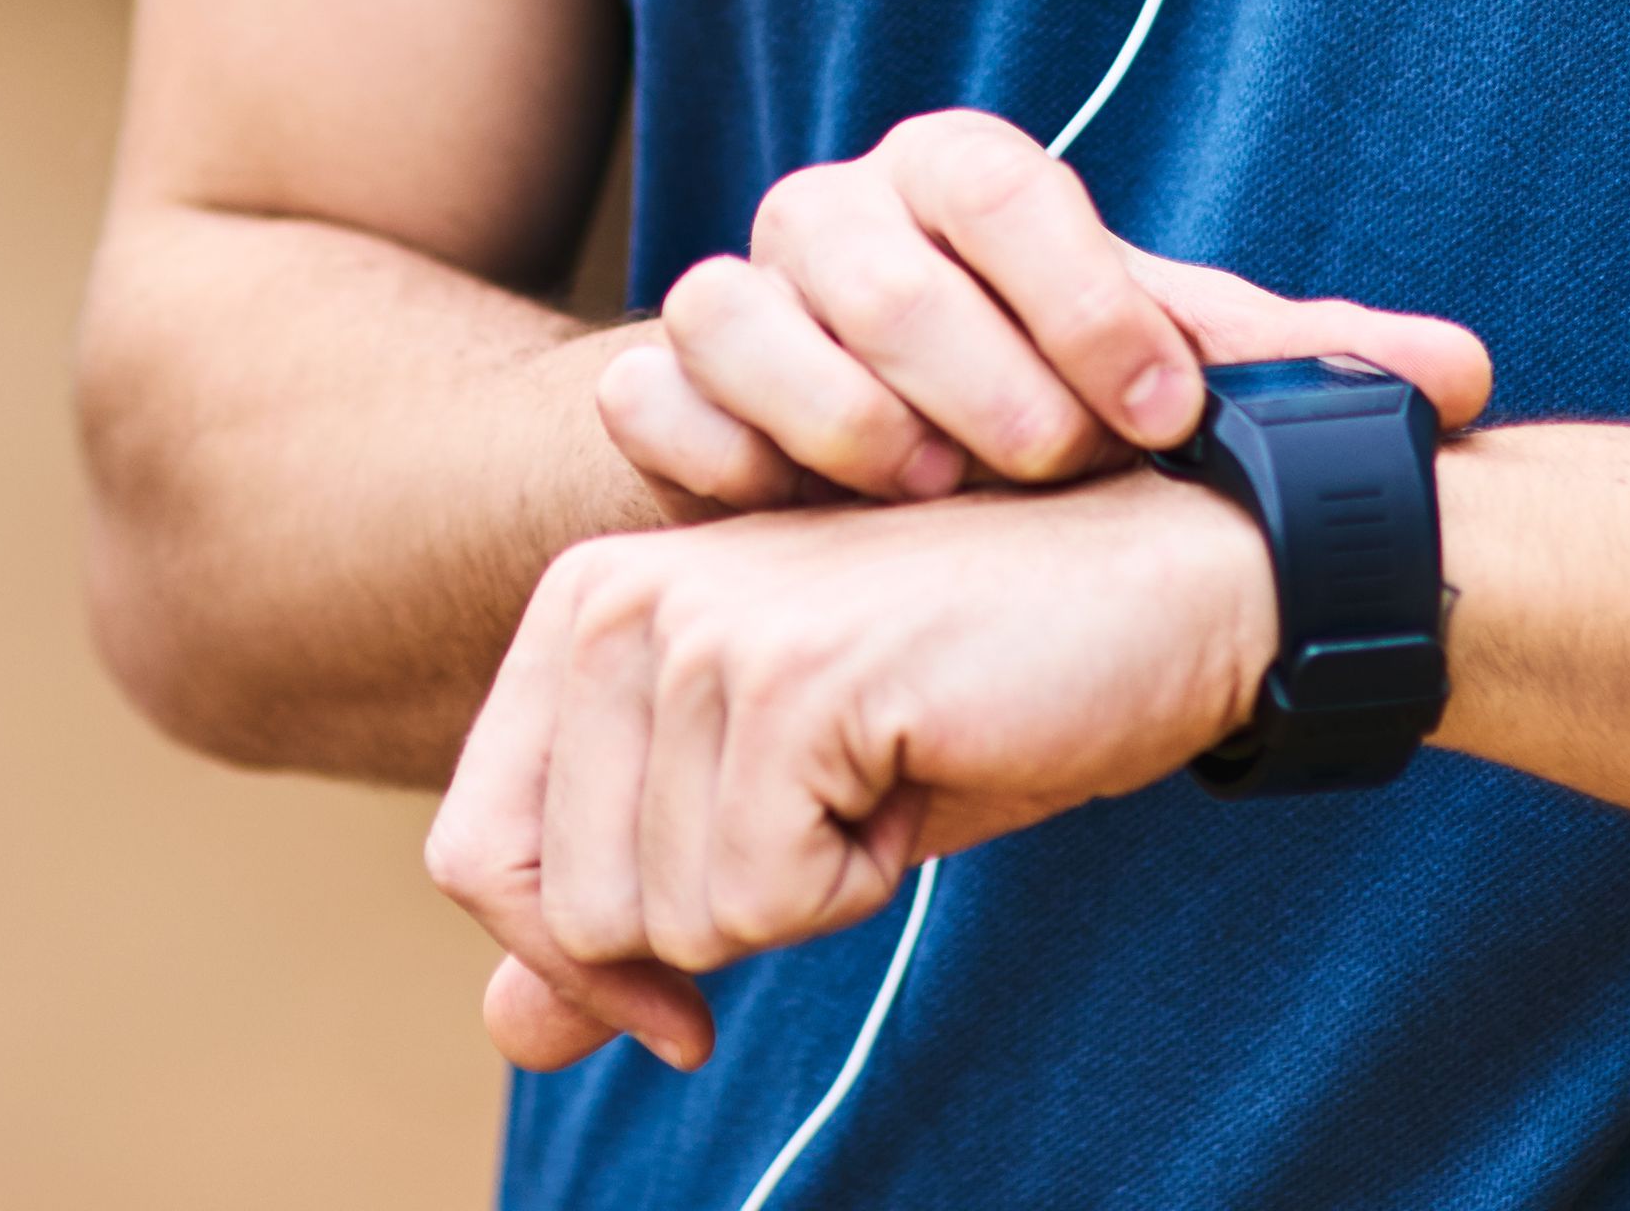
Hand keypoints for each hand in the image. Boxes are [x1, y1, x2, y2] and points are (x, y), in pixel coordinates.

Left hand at [425, 471, 1274, 1071]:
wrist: (1156, 592)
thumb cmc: (964, 697)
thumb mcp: (773, 816)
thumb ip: (627, 912)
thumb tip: (506, 1037)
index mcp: (578, 609)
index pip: (473, 852)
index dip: (577, 963)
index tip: (688, 988)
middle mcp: (607, 598)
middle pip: (572, 913)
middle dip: (727, 916)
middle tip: (838, 799)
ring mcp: (693, 628)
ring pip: (671, 918)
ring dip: (806, 891)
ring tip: (881, 768)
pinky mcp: (785, 678)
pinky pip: (764, 900)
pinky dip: (861, 879)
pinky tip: (917, 765)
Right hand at [594, 109, 1494, 508]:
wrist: (880, 473)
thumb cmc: (1047, 405)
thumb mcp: (1163, 382)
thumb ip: (1290, 372)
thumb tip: (1467, 377)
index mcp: (958, 183)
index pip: (996, 180)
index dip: (1077, 291)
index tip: (1156, 411)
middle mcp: (834, 220)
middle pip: (854, 238)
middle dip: (959, 356)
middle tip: (1042, 463)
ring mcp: (736, 302)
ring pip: (731, 304)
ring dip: (832, 403)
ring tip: (927, 490)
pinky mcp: (659, 395)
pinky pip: (647, 395)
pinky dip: (707, 451)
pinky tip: (791, 515)